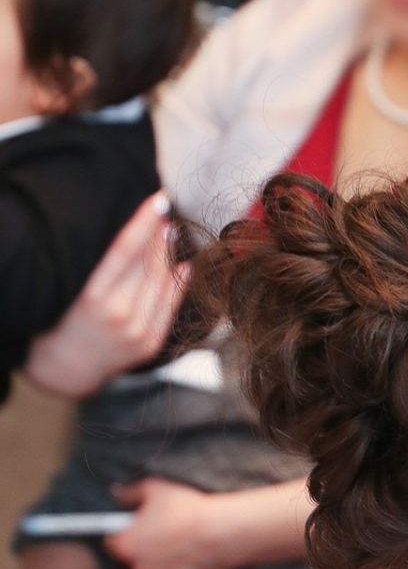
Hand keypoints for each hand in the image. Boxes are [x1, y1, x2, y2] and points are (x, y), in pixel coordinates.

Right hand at [23, 194, 187, 397]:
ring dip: (169, 254)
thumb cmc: (63, 320)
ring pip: (162, 283)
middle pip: (148, 265)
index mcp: (94, 298)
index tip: (158, 200)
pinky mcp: (151, 343)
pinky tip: (184, 263)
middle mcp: (120, 315)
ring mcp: (139, 332)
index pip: (126, 250)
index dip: (144, 222)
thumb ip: (105, 267)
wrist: (67, 367)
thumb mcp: (75, 289)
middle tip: (164, 213)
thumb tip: (137, 234)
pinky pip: (170, 306)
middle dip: (158, 236)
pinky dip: (179, 283)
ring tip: (170, 232)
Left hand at [105, 479, 231, 568]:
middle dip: (151, 554)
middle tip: (172, 537)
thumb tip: (119, 494)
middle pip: (139, 564)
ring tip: (187, 554)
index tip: (144, 528)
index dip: (130, 533)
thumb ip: (130, 493)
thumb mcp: (155, 488)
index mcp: (126, 546)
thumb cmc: (190, 509)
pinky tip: (198, 568)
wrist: (224, 532)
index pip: (114, 542)